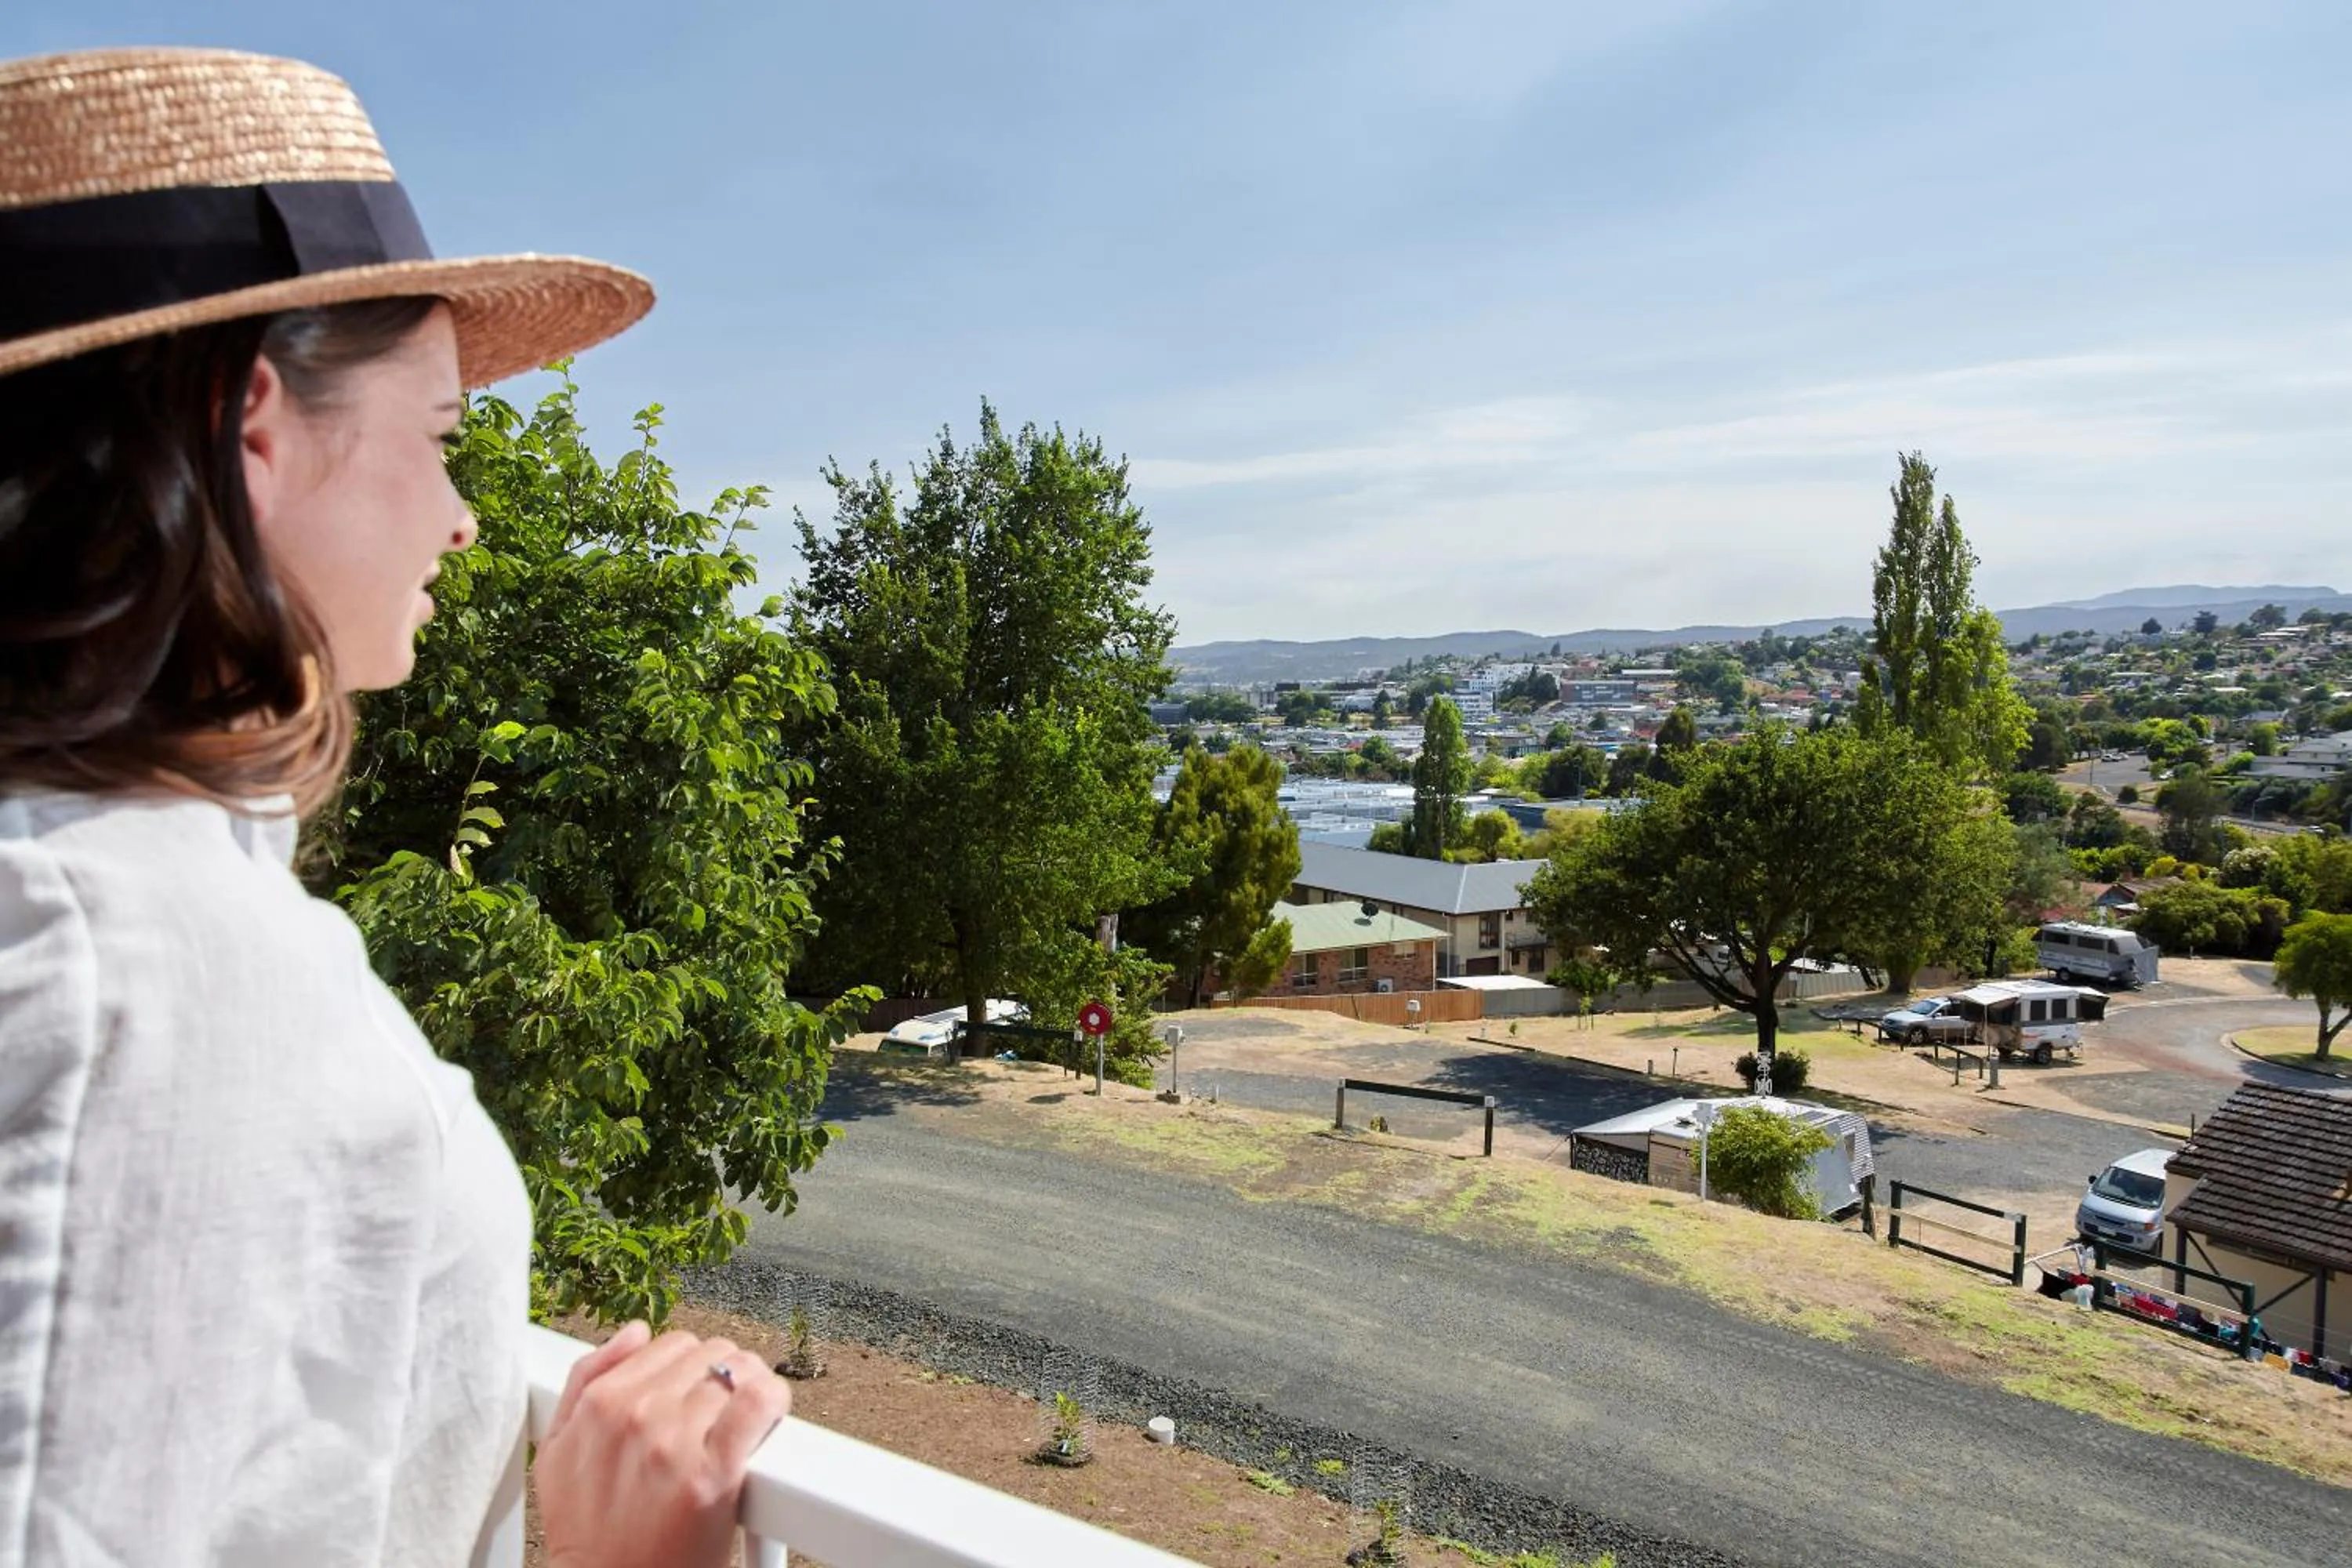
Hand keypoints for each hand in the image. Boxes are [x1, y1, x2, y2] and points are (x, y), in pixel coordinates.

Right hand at [535, 1321, 791, 1567]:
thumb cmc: (587, 1533)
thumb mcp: (559, 1452)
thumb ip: (585, 1380)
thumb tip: (633, 1332)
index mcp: (600, 1403)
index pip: (671, 1344)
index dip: (694, 1368)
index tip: (703, 1393)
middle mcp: (636, 1413)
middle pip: (709, 1354)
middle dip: (723, 1376)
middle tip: (727, 1411)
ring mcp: (674, 1441)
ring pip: (736, 1372)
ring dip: (750, 1389)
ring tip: (748, 1420)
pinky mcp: (713, 1473)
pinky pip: (758, 1402)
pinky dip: (772, 1400)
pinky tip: (770, 1418)